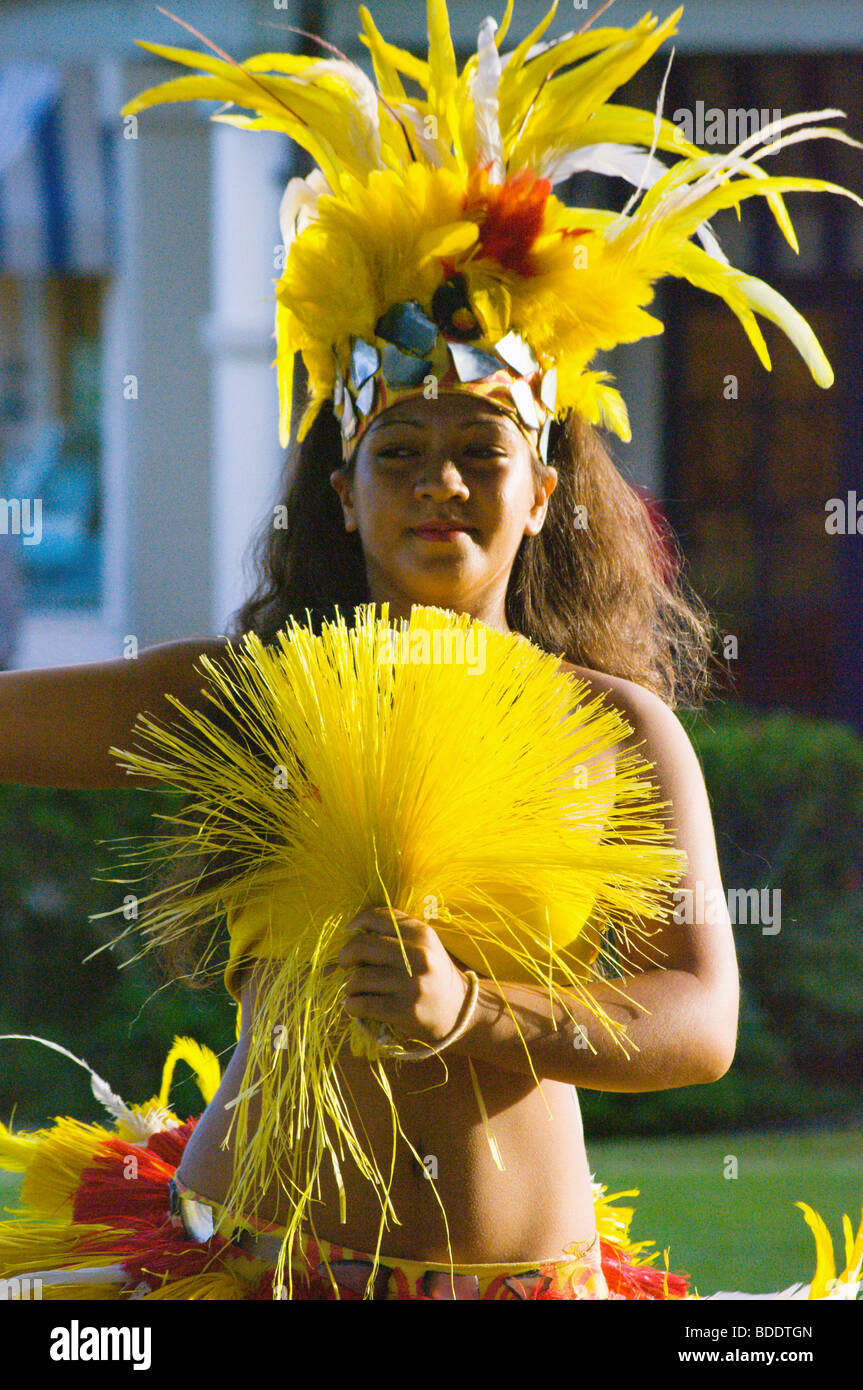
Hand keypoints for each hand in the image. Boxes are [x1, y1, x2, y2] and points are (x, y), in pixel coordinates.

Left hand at [336, 906, 469, 1047]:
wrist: (461, 1012)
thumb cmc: (433, 974)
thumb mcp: (423, 946)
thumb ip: (391, 934)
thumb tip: (347, 937)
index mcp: (422, 933)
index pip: (377, 917)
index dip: (357, 922)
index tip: (350, 932)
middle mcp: (418, 955)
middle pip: (362, 946)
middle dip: (345, 955)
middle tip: (344, 963)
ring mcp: (412, 984)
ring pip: (359, 978)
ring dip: (349, 985)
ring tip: (353, 989)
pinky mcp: (405, 1010)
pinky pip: (363, 1004)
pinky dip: (352, 1005)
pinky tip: (354, 1006)